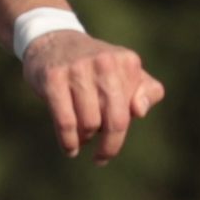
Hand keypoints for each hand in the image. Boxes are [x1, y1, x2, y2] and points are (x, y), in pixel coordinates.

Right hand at [21, 31, 164, 164]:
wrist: (53, 42)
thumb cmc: (95, 69)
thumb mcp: (125, 72)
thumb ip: (146, 91)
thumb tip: (140, 111)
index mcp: (127, 61)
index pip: (132, 111)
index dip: (121, 135)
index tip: (111, 145)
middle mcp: (105, 61)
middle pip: (114, 121)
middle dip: (108, 146)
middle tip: (101, 158)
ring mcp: (78, 68)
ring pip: (88, 124)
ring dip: (84, 140)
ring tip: (81, 139)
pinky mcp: (54, 77)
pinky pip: (65, 122)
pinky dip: (68, 142)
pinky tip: (69, 147)